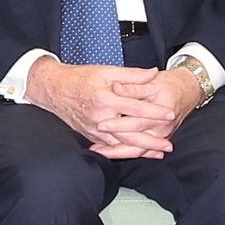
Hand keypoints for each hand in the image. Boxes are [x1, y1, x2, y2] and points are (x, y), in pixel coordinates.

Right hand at [24, 59, 185, 158]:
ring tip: (157, 153)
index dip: (155, 112)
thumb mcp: (107, 71)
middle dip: (151, 141)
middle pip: (130, 134)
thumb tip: (153, 74)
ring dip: (140, 150)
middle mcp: (100, 117)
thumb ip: (132, 75)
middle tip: (169, 144)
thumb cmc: (80, 77)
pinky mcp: (90, 135)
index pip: (136, 108)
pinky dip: (125, 152)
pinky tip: (136, 153)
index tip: (170, 114)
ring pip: (121, 145)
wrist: (54, 89)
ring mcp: (94, 129)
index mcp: (105, 99)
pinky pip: (110, 147)